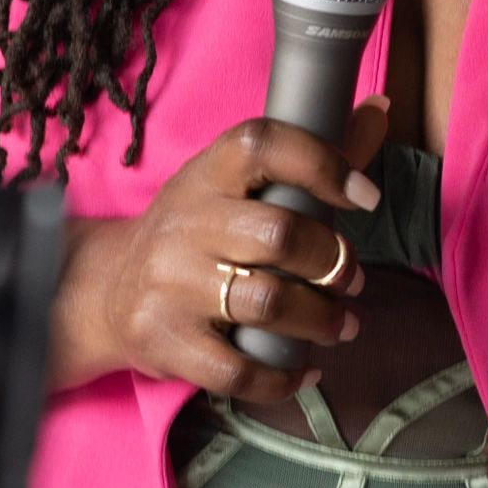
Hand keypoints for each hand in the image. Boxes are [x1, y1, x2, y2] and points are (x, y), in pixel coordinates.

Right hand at [47, 97, 389, 397]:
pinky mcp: (165, 340)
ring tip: (341, 325)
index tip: (364, 196)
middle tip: (351, 278)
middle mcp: (185, 223)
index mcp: (208, 174)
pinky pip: (237, 370)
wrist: (107, 288)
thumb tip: (379, 109)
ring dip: (321, 320)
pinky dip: (282, 378)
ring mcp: (171, 285)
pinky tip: (304, 370)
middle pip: (280, 234)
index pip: (263, 145)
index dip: (322, 164)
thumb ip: (309, 157)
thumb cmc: (195, 231)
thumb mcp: (236, 185)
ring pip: (268, 303)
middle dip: (334, 261)